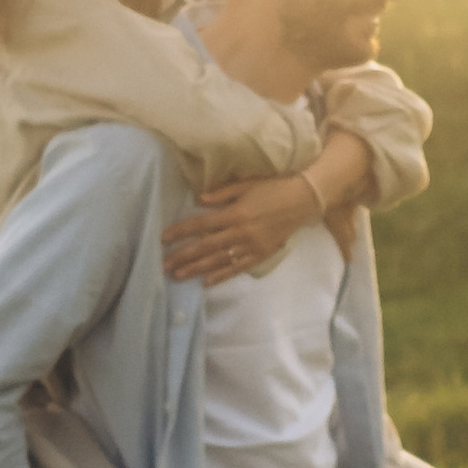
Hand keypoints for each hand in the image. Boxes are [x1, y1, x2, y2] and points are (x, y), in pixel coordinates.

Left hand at [162, 172, 316, 286]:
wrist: (303, 200)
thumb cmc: (273, 187)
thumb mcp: (246, 184)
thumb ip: (221, 193)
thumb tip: (197, 200)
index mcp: (235, 213)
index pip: (201, 225)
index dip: (181, 232)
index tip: (164, 238)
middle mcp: (240, 233)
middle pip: (205, 247)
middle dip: (183, 256)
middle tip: (164, 265)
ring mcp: (251, 247)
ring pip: (218, 261)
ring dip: (196, 269)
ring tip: (178, 276)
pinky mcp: (261, 255)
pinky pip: (237, 268)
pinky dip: (221, 276)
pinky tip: (206, 282)